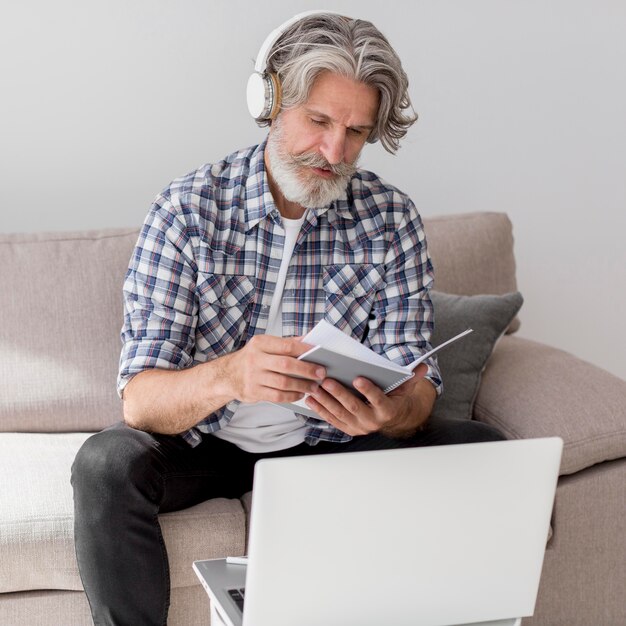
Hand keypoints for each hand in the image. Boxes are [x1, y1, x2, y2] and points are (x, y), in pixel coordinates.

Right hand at [221, 335, 325, 403]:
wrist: (226, 375)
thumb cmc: (251, 359)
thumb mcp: (265, 345)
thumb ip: (286, 343)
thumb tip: (309, 339)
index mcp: (260, 343)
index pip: (287, 345)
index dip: (305, 350)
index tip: (319, 353)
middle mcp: (255, 359)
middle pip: (287, 365)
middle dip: (307, 370)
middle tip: (320, 373)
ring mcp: (253, 377)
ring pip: (283, 383)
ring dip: (302, 385)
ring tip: (313, 387)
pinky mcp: (253, 392)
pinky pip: (277, 396)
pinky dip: (292, 396)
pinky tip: (300, 394)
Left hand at [305, 363, 433, 436]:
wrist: (390, 418)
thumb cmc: (393, 398)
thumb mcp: (404, 388)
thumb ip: (411, 377)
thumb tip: (423, 366)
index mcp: (387, 410)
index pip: (378, 399)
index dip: (368, 390)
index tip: (358, 378)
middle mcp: (373, 421)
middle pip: (354, 407)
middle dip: (339, 393)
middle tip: (327, 380)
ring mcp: (359, 427)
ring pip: (339, 414)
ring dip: (325, 401)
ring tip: (315, 388)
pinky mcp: (348, 429)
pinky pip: (332, 419)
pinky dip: (320, 409)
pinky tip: (311, 399)